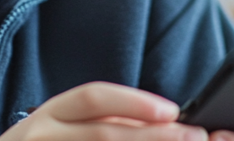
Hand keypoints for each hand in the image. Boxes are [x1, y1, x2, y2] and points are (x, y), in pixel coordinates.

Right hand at [0, 82, 206, 140]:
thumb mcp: (62, 129)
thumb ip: (104, 123)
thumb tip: (162, 122)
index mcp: (49, 113)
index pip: (93, 97)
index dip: (134, 102)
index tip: (173, 110)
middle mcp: (40, 134)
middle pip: (103, 133)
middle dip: (153, 136)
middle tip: (193, 137)